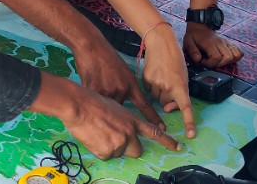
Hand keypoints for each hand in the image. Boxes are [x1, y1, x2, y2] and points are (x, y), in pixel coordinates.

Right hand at [37, 74, 180, 159]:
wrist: (78, 104)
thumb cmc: (92, 100)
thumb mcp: (115, 105)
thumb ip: (123, 118)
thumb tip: (122, 129)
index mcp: (132, 120)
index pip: (154, 132)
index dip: (167, 141)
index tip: (178, 147)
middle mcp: (129, 132)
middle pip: (137, 150)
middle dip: (129, 148)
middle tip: (115, 139)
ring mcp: (119, 142)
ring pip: (118, 153)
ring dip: (110, 146)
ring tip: (98, 132)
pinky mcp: (107, 151)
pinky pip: (105, 155)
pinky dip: (99, 149)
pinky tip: (92, 136)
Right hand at [72, 35, 166, 129]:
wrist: (92, 47)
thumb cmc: (107, 57)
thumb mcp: (123, 72)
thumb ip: (126, 88)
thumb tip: (124, 104)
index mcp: (132, 85)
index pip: (145, 105)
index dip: (153, 118)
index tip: (162, 129)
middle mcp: (122, 90)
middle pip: (120, 111)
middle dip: (115, 112)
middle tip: (107, 100)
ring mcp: (108, 92)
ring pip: (105, 108)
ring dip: (101, 105)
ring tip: (96, 89)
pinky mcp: (94, 92)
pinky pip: (94, 102)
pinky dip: (91, 99)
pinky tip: (89, 88)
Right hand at [139, 27, 196, 137]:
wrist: (161, 42)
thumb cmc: (175, 59)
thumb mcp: (183, 76)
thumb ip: (179, 93)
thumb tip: (166, 108)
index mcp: (180, 86)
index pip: (186, 107)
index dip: (189, 122)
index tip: (191, 134)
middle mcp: (168, 87)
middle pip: (167, 103)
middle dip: (168, 98)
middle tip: (169, 84)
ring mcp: (155, 84)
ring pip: (157, 98)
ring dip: (160, 92)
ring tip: (162, 76)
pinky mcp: (146, 80)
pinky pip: (149, 91)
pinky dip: (152, 86)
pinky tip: (155, 74)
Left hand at [183, 24, 243, 68]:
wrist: (200, 26)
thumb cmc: (194, 35)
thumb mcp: (188, 42)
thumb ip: (192, 51)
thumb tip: (198, 60)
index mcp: (210, 43)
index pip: (217, 57)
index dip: (210, 63)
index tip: (203, 61)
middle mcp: (220, 43)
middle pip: (228, 57)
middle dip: (220, 64)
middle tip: (211, 62)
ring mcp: (226, 43)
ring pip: (236, 55)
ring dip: (229, 61)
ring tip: (219, 61)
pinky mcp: (230, 44)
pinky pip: (239, 52)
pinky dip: (236, 57)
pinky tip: (227, 58)